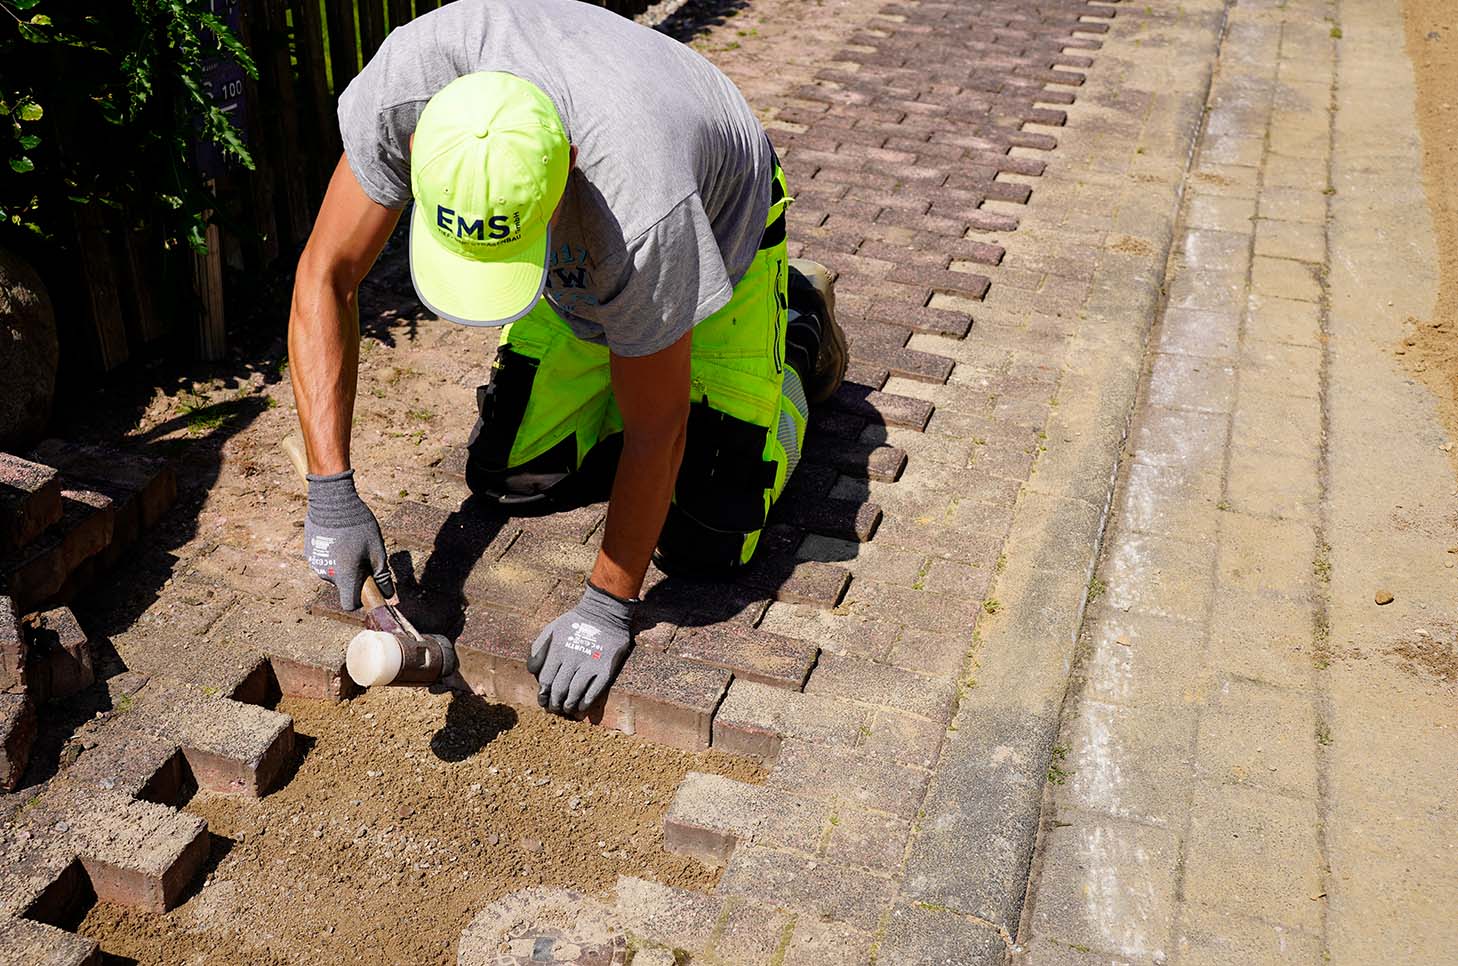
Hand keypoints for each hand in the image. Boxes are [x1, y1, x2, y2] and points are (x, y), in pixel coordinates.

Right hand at [304, 469, 394, 609]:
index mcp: (345, 577)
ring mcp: (315, 564)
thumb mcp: (377, 551)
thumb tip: (390, 596)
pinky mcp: (309, 553)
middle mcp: (326, 575)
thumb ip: (382, 577)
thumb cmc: (359, 526)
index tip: (369, 587)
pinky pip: (325, 561)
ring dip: (343, 565)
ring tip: (350, 543)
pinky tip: (339, 538)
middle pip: (344, 586)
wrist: (333, 501)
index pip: (350, 604)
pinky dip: (333, 556)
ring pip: (334, 573)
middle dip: (354, 577)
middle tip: (363, 556)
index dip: (361, 600)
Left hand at [528, 583, 633, 715]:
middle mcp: (572, 659)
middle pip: (559, 690)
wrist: (605, 612)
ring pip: (575, 693)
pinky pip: (594, 691)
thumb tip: (532, 672)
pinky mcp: (606, 669)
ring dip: (569, 706)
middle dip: (554, 704)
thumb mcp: (551, 629)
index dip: (543, 694)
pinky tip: (582, 708)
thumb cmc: (575, 622)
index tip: (544, 700)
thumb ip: (538, 649)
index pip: (546, 680)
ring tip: (567, 710)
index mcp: (557, 651)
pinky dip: (585, 703)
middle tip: (554, 709)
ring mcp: (590, 664)